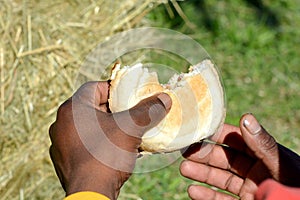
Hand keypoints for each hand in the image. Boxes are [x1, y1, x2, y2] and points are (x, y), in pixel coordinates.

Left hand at [49, 81, 170, 198]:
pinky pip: (84, 143)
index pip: (95, 87)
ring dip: (108, 127)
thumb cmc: (107, 154)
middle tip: (132, 115)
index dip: (116, 90)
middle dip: (115, 110)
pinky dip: (99, 142)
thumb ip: (148, 110)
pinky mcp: (64, 159)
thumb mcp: (131, 128)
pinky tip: (115, 150)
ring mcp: (61, 142)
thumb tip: (164, 98)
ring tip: (126, 133)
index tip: (131, 97)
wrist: (91, 193)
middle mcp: (62, 122)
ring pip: (89, 126)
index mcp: (73, 108)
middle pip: (93, 107)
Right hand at [180, 113, 299, 199]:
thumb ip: (262, 143)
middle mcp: (253, 170)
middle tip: (185, 151)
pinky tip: (193, 191)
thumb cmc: (295, 186)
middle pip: (223, 159)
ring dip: (200, 174)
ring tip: (183, 169)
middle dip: (203, 155)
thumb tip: (246, 117)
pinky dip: (206, 196)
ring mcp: (247, 188)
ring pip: (219, 178)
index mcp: (262, 154)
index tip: (199, 129)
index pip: (236, 140)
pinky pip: (221, 199)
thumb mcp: (279, 163)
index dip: (217, 134)